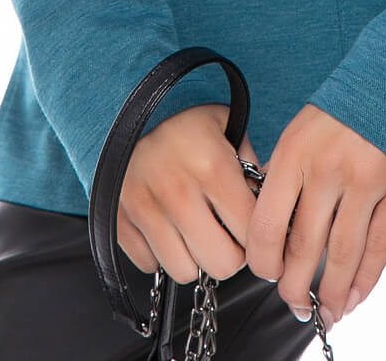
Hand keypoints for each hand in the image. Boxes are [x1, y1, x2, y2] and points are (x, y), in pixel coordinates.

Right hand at [118, 103, 262, 285]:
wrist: (122, 112)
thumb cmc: (182, 125)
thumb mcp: (225, 125)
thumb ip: (250, 163)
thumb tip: (266, 205)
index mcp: (212, 167)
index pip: (251, 232)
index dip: (257, 234)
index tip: (250, 225)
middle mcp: (178, 192)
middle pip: (222, 264)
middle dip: (229, 253)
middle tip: (225, 235)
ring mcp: (145, 211)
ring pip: (185, 272)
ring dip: (193, 257)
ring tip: (193, 229)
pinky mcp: (120, 224)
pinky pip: (150, 266)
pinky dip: (160, 254)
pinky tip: (165, 227)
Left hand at [243, 104, 385, 326]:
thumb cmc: (346, 108)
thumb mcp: (303, 129)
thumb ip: (286, 174)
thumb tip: (269, 224)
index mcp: (295, 151)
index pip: (266, 223)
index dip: (263, 260)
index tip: (265, 274)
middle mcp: (328, 168)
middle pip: (304, 247)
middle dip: (296, 287)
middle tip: (295, 303)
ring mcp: (367, 180)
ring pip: (343, 255)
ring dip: (332, 293)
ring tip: (327, 311)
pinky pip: (380, 247)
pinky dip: (366, 279)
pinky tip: (356, 295)